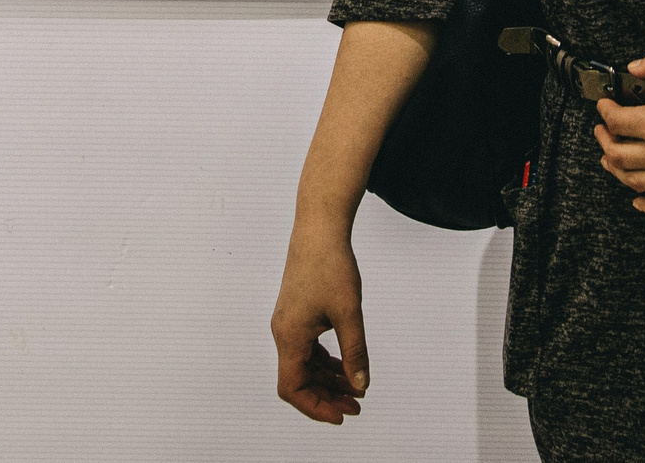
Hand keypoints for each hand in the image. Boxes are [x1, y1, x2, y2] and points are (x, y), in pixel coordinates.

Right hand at [272, 222, 369, 423]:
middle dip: (326, 396)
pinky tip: (346, 365)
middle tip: (356, 406)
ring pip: (304, 365)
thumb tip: (361, 385)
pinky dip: (326, 362)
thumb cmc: (331, 266)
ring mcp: (289, 323)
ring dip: (328, 380)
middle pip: (298, 380)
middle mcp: (284, 332)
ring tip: (356, 389)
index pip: (293, 387)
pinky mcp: (297, 314)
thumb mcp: (349, 313)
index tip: (341, 414)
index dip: (315, 407)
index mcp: (290, 336)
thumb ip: (355, 352)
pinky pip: (307, 349)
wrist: (319, 229)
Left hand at [593, 51, 644, 216]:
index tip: (604, 104)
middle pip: (618, 154)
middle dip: (604, 140)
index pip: (616, 122)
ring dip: (616, 170)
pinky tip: (638, 200)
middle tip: (603, 130)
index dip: (604, 111)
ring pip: (634, 182)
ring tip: (611, 158)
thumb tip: (633, 66)